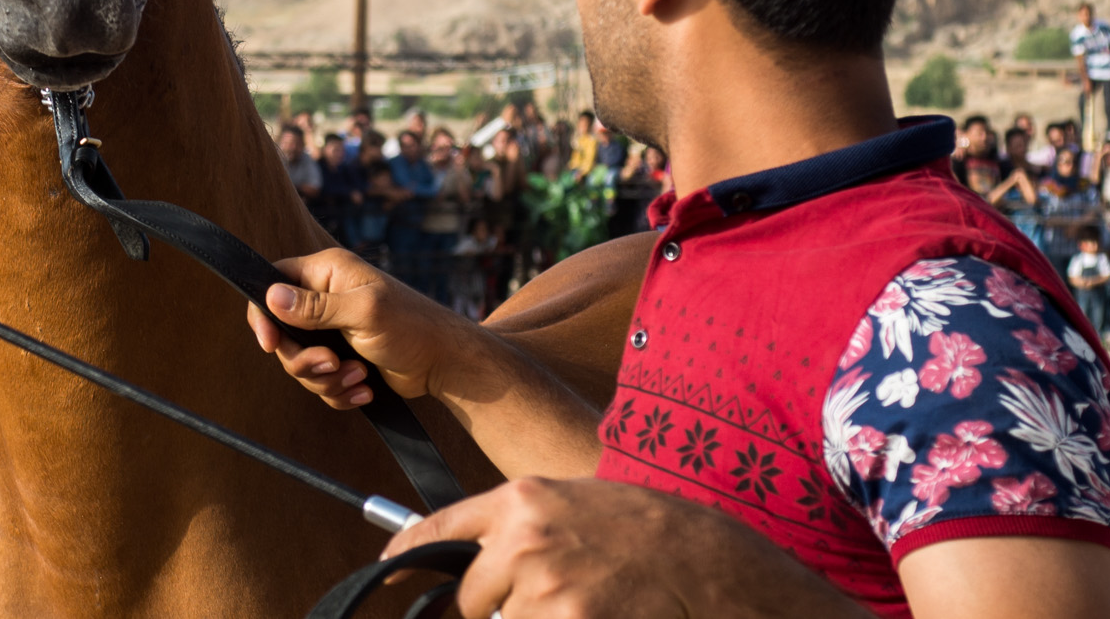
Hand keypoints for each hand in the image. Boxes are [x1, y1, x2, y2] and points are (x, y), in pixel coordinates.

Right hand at [246, 248, 454, 406]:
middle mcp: (326, 298)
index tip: (271, 343)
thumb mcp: (364, 312)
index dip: (263, 313)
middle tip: (331, 365)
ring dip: (326, 379)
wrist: (444, 363)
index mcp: (327, 272)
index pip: (273, 282)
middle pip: (283, 333)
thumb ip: (316, 306)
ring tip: (358, 377)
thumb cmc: (412, 326)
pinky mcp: (342, 357)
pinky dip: (339, 391)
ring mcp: (333, 330)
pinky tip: (364, 388)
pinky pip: (321, 381)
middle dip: (304, 359)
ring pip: (301, 362)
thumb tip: (271, 296)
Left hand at [387, 477, 865, 618]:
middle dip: (497, 609)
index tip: (388, 569)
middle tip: (557, 597)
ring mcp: (546, 594)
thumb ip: (523, 527)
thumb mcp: (581, 505)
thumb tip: (470, 566)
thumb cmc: (654, 536)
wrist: (721, 572)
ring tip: (589, 604)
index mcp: (524, 501)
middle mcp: (524, 542)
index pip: (435, 532)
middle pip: (469, 600)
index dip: (408, 557)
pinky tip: (600, 613)